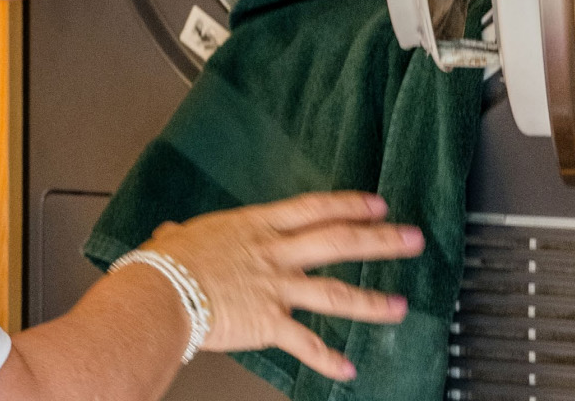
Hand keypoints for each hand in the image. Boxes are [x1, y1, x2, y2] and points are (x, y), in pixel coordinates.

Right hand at [143, 191, 422, 380]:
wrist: (162, 291)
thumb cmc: (166, 263)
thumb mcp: (178, 237)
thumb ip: (182, 234)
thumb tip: (169, 233)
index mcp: (256, 227)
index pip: (315, 208)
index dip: (350, 205)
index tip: (378, 204)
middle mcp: (274, 254)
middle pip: (340, 241)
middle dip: (381, 240)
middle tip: (412, 239)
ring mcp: (276, 288)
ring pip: (337, 293)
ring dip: (373, 302)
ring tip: (400, 307)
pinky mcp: (270, 322)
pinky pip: (307, 344)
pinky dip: (328, 360)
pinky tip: (347, 369)